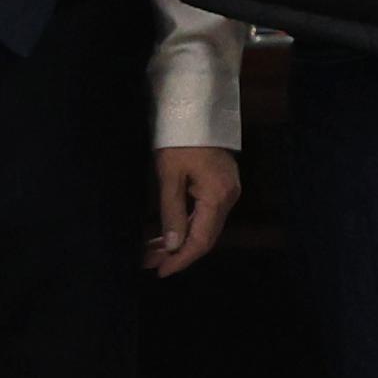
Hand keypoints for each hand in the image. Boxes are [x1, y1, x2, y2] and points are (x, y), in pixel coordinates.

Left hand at [147, 145, 239, 275]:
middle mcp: (228, 197)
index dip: (181, 259)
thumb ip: (172, 212)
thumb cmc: (180, 136)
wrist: (195, 106)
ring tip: (152, 251)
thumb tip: (173, 246)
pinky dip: (185, 226)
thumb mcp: (169, 174)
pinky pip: (204, 214)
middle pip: (204, 237)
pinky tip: (167, 233)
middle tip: (149, 262)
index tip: (160, 271)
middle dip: (177, 253)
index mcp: (218, 196)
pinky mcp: (220, 185)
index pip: (201, 241)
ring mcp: (226, 191)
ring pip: (203, 227)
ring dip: (179, 240)